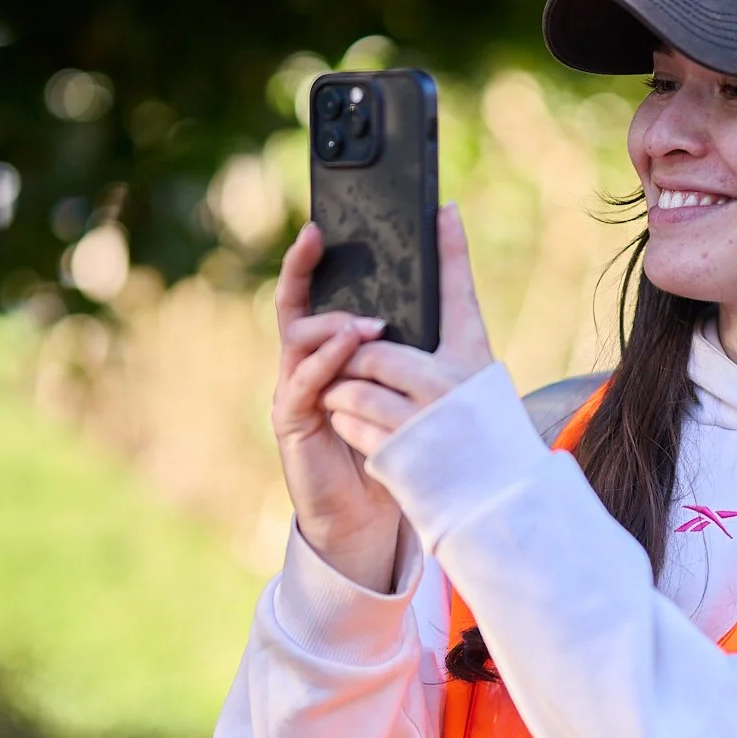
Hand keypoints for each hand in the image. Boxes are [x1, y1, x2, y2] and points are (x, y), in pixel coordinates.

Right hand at [270, 222, 401, 591]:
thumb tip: (444, 290)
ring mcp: (295, 390)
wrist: (372, 513)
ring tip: (366, 323)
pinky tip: (348, 351)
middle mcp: (305, 363)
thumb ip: (411, 349)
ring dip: (332, 325)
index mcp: (331, 349)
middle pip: (292, 304)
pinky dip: (325, 363)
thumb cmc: (391, 447)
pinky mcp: (293, 421)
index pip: (317, 294)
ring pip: (299, 339)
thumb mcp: (408, 389)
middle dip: (300, 269)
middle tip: (317, 239)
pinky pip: (304, 383)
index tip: (320, 224)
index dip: (310, 260)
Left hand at [323, 202, 494, 460]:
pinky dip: (348, 426)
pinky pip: (350, 426)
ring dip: (343, 395)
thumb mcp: (473, 369)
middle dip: (348, 359)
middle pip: (372, 354)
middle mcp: (450, 387)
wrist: (490, 495)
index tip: (443, 209)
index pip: (460, 294)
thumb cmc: (476, 424)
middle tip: (348, 364)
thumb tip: (443, 228)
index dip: (452, 251)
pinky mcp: (401, 459)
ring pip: (351, 391)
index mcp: (471, 359)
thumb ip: (452, 315)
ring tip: (359, 402)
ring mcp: (424, 425)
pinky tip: (367, 433)